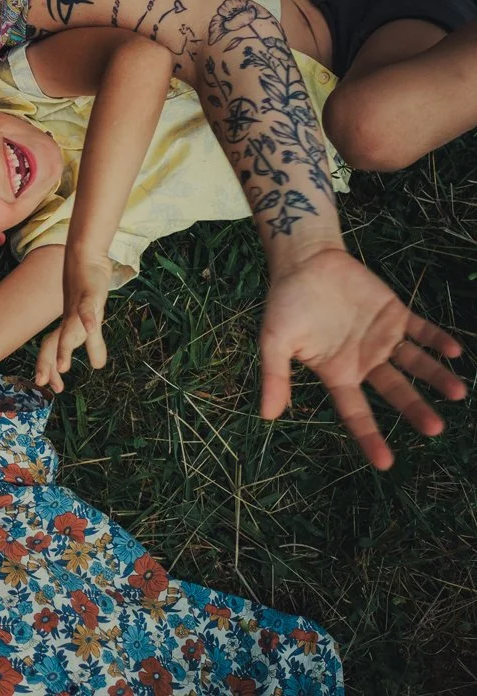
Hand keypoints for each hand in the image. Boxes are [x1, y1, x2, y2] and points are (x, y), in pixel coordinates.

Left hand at [34, 249, 112, 392]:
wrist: (86, 258)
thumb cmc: (87, 291)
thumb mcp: (92, 321)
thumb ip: (95, 345)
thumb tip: (98, 366)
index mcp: (67, 326)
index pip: (52, 350)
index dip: (49, 368)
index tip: (51, 388)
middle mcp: (68, 319)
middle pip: (53, 342)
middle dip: (47, 362)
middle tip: (43, 383)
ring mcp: (78, 307)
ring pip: (69, 329)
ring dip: (65, 347)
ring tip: (63, 366)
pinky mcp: (89, 295)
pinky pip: (88, 308)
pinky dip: (89, 318)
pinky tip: (91, 328)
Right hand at [260, 246, 465, 468]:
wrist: (304, 261)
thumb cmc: (285, 302)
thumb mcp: (274, 341)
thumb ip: (275, 376)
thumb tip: (267, 416)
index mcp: (337, 372)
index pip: (356, 412)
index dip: (370, 437)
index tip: (386, 463)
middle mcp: (364, 361)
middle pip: (395, 391)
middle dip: (415, 409)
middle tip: (435, 428)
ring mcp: (382, 338)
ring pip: (414, 364)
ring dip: (435, 377)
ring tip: (457, 392)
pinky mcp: (395, 315)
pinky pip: (421, 331)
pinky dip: (437, 340)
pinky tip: (453, 351)